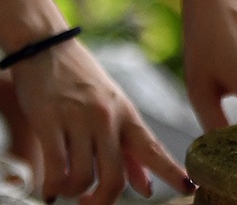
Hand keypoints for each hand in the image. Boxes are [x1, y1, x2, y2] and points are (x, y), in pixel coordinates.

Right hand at [9, 39, 190, 202]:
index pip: (153, 148)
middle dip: (102, 201)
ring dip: (73, 192)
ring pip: (82, 177)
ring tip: (65, 187)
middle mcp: (107, 117)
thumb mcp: (113, 109)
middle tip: (88, 203)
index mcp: (126, 115)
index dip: (172, 172)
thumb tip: (146, 189)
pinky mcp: (49, 120)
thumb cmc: (81, 82)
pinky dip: (52, 186)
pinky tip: (50, 188)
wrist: (46, 47)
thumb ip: (129, 152)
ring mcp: (78, 119)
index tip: (190, 188)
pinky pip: (55, 168)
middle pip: (114, 178)